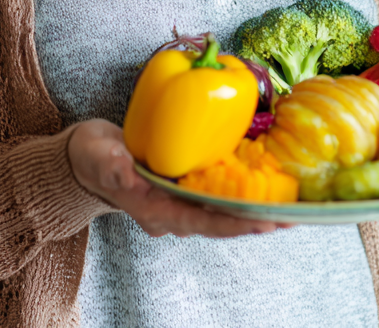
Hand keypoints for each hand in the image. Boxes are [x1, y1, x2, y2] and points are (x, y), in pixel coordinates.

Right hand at [67, 119, 284, 237]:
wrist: (88, 159)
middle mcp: (173, 212)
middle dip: (255, 220)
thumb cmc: (92, 158)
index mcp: (156, 210)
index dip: (233, 222)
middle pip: (220, 222)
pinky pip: (217, 193)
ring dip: (253, 208)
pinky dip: (241, 190)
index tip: (263, 222)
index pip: (202, 222)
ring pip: (222, 211)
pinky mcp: (185, 185)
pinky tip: (263, 181)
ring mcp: (179, 201)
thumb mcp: (97, 157)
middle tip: (290, 216)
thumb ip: (111, 165)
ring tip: (287, 205)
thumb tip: (127, 172)